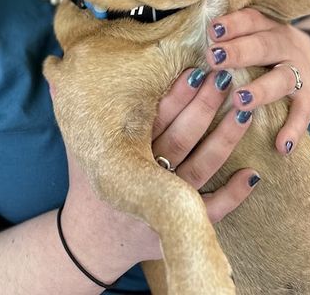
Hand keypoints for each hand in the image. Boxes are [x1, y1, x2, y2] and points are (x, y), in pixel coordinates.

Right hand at [60, 67, 259, 276]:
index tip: (193, 67)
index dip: (175, 93)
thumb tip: (55, 68)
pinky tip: (254, 173)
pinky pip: (214, 212)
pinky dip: (234, 195)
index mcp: (125, 152)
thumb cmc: (90, 183)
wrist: (92, 242)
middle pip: (181, 137)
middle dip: (204, 106)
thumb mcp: (80, 145)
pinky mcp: (183, 223)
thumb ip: (71, 107)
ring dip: (225, 140)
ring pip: (202, 167)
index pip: (154, 117)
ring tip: (245, 110)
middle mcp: (149, 175)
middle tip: (223, 77)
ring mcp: (168, 201)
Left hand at [206, 8, 309, 154]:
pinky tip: (281, 146)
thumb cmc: (265, 50)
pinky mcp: (309, 96)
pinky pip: (303, 113)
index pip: (250, 20)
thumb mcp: (254, 34)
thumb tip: (189, 45)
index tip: (212, 30)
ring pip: (283, 78)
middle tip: (214, 59)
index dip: (232, 24)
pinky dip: (293, 129)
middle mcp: (284, 45)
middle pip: (264, 46)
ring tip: (240, 101)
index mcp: (266, 26)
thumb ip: (229, 39)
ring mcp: (299, 71)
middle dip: (239, 52)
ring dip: (261, 90)